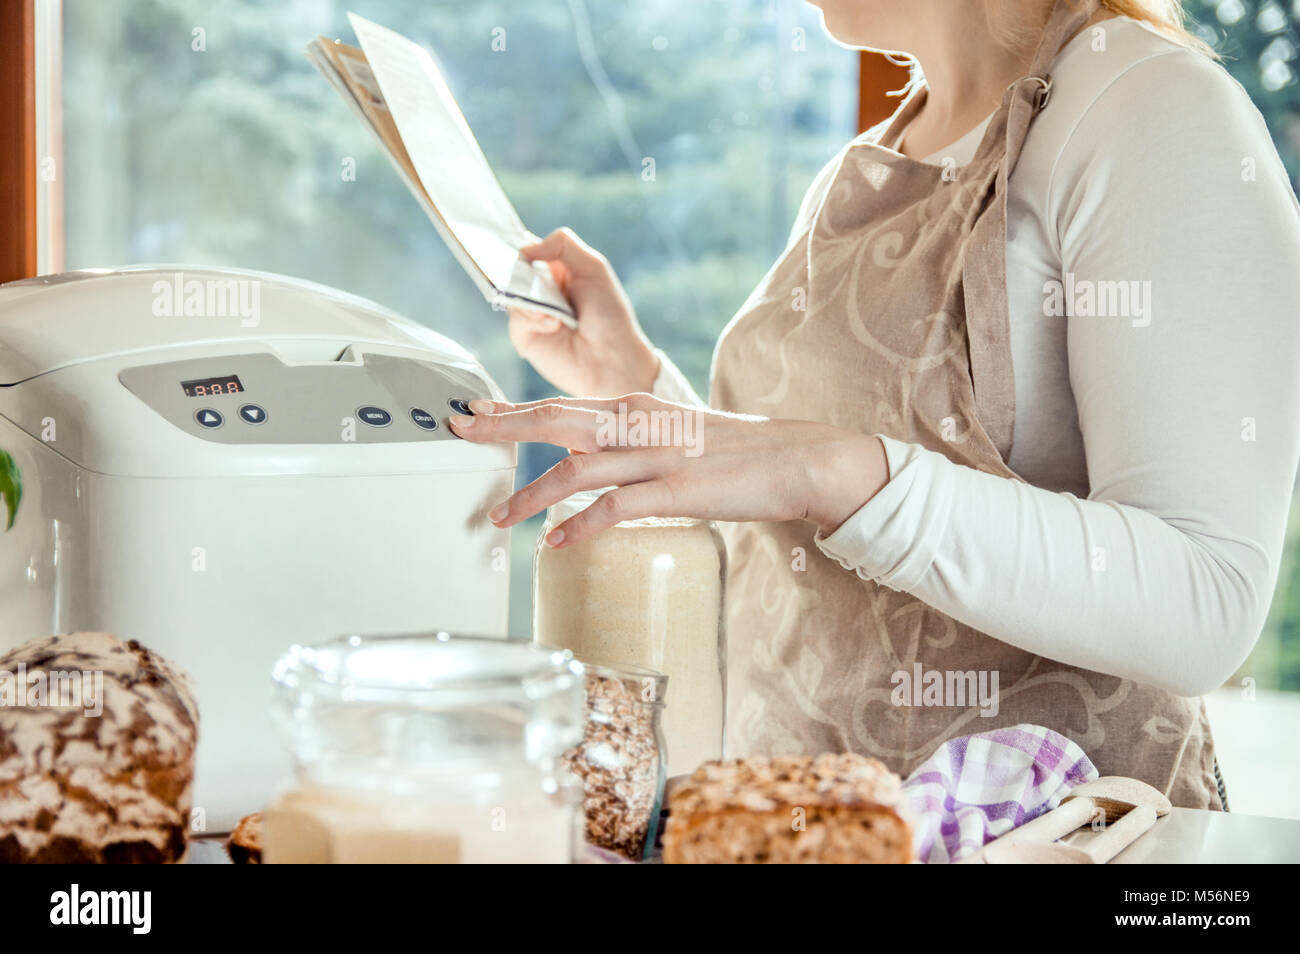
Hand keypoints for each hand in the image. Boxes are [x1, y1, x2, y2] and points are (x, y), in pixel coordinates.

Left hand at [448, 393, 889, 545]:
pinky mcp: (677, 490)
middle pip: (556, 420)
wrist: (794, 458)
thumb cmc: (730, 451)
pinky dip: (583, 526)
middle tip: (457, 432)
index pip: (559, 404)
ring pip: (579, 468)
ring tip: (499, 516)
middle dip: (502, 428)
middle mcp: (638, 423)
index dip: (511, 409)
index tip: (472, 411)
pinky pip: (617, 508)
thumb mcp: (669, 434)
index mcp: (634, 407)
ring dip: (532, 492)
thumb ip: (625, 441)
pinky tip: (558, 544)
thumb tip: (581, 462)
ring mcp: (657, 456)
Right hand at [509, 228, 659, 396]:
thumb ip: (563, 246)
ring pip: (511, 293)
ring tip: (555, 313)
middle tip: (531, 280)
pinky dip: (533, 319)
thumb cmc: (610, 315)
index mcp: (559, 270)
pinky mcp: (525, 336)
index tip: (518, 249)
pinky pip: (516, 319)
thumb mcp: (594, 268)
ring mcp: (532, 313)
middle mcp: (543, 290)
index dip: (523, 248)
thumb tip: (526, 248)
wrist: (613, 360)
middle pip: (514, 270)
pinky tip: (554, 326)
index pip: (531, 250)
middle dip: (520, 273)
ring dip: (531, 298)